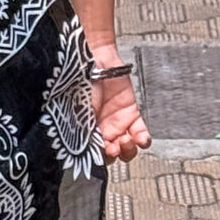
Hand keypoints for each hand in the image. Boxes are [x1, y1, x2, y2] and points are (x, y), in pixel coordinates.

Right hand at [88, 42, 150, 161]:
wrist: (93, 62)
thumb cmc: (79, 83)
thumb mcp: (76, 110)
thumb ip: (83, 131)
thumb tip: (89, 149)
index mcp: (85, 132)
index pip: (93, 154)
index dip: (98, 158)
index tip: (100, 155)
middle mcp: (102, 130)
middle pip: (112, 154)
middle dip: (114, 155)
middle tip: (112, 149)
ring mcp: (117, 123)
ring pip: (127, 147)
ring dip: (128, 150)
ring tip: (125, 141)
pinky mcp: (131, 114)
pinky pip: (140, 132)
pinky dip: (143, 139)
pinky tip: (140, 139)